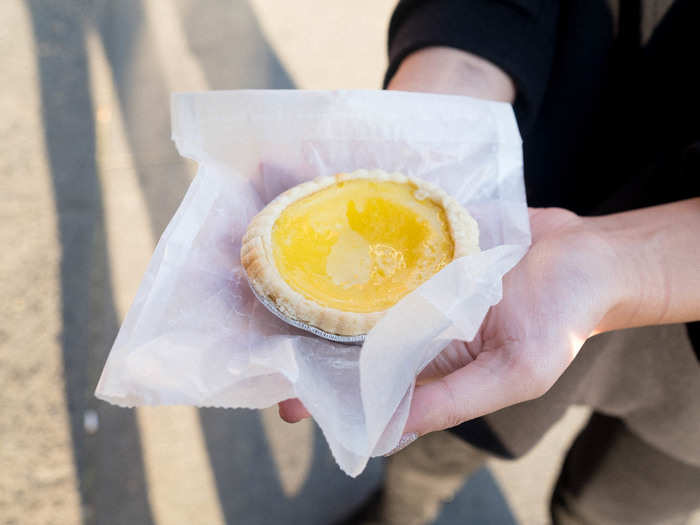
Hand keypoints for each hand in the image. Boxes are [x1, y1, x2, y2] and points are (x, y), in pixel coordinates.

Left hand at [280, 208, 621, 430]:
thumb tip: (388, 427)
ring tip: (274, 294)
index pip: (371, 388)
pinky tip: (321, 243)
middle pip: (353, 340)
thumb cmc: (561, 320)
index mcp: (433, 365)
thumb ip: (452, 399)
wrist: (588, 255)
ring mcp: (418, 284)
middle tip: (262, 346)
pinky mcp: (425, 246)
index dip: (331, 398)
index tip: (288, 401)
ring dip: (323, 296)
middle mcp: (417, 326)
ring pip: (361, 294)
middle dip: (311, 346)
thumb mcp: (514, 372)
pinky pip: (384, 249)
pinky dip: (357, 250)